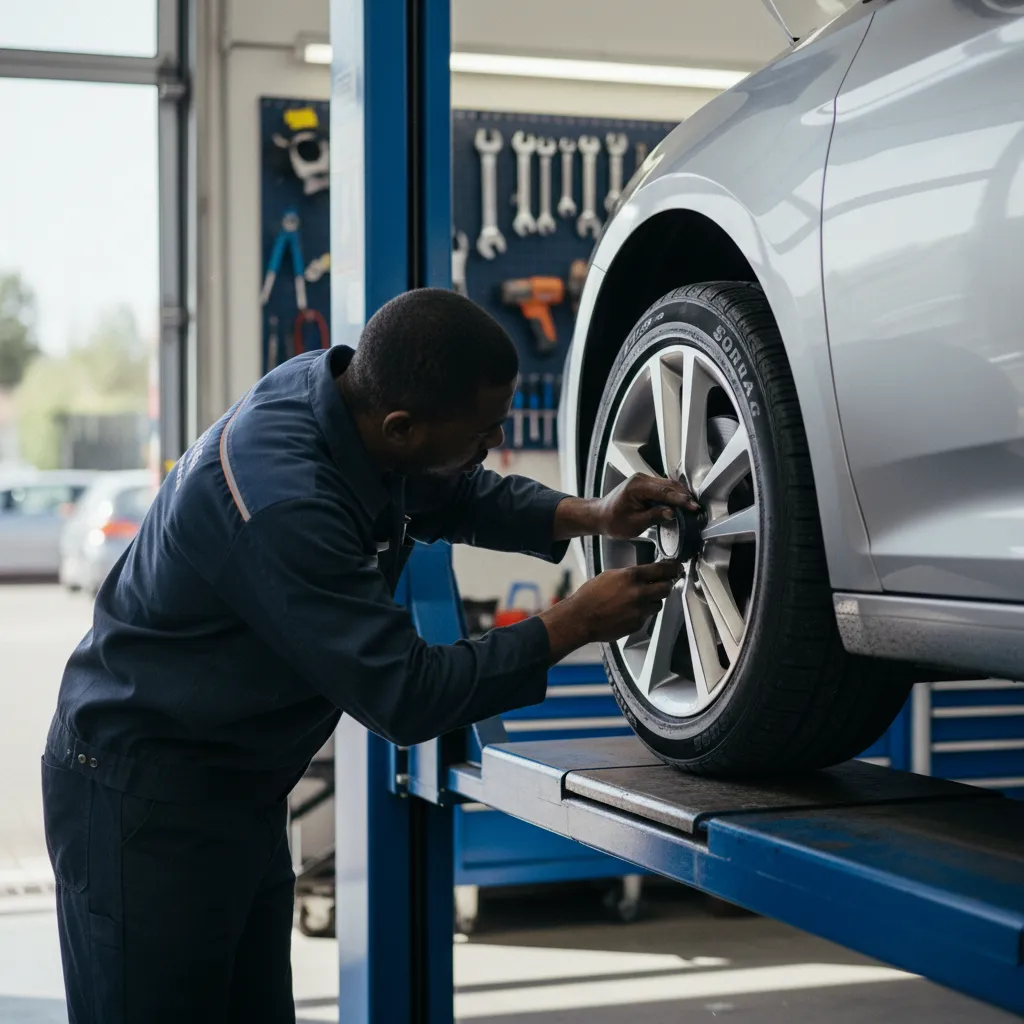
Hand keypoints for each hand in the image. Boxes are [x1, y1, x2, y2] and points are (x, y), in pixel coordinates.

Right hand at [539, 560, 680, 661]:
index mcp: (631, 577)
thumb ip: (630, 575)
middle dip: (666, 585)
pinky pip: (647, 617)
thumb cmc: (590, 596)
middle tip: (662, 584)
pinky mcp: (638, 624)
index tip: (676, 568)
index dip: (672, 568)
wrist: (581, 618)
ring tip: (638, 601)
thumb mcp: (610, 575)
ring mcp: (639, 610)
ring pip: (658, 604)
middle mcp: (639, 593)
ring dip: (652, 601)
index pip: (662, 570)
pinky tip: (627, 612)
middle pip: (666, 588)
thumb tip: (645, 574)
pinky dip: (641, 614)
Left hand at [596, 473, 698, 539]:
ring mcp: (643, 481)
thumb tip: (672, 512)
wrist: (600, 517)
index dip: (681, 500)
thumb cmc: (612, 521)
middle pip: (669, 485)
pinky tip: (680, 503)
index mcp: (637, 487)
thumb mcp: (635, 523)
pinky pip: (663, 488)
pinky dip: (672, 495)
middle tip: (696, 507)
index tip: (692, 506)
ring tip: (691, 506)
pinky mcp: (645, 485)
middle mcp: (640, 479)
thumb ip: (654, 516)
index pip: (664, 492)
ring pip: (667, 485)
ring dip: (680, 495)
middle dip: (684, 496)